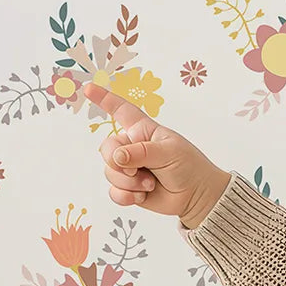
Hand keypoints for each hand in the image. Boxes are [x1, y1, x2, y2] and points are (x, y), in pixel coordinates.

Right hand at [81, 81, 226, 226]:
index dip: (103, 99)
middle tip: (137, 171)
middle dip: (117, 162)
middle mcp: (132, 147)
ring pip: (109, 172)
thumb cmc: (189, 167)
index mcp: (143, 130)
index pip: (120, 110)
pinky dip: (126, 196)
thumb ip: (141, 152)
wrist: (198, 196)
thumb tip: (116, 157)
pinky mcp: (129, 188)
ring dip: (129, 182)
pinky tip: (142, 195)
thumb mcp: (168, 152)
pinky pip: (113, 192)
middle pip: (106, 148)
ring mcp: (129, 168)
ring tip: (151, 184)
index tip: (87, 89)